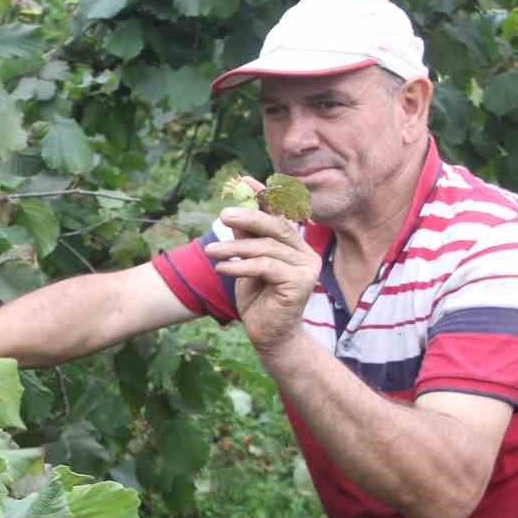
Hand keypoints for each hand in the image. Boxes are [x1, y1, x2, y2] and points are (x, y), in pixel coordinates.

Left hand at [204, 207, 322, 355]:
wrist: (270, 336)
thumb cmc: (259, 300)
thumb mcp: (247, 264)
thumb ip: (245, 240)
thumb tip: (233, 211)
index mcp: (295, 246)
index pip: (280, 215)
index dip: (264, 196)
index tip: (244, 180)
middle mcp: (306, 254)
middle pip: (276, 227)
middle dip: (248, 217)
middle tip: (223, 214)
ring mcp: (307, 268)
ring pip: (267, 248)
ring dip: (234, 248)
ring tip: (210, 253)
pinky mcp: (301, 283)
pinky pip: (266, 267)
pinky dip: (241, 266)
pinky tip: (222, 268)